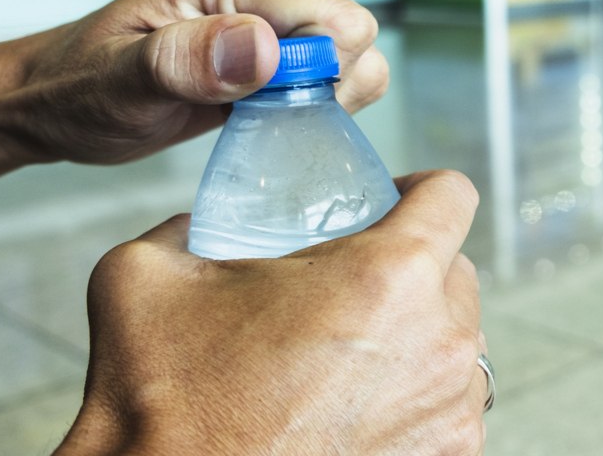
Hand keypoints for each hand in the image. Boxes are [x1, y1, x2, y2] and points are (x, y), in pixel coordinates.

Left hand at [0, 0, 387, 174]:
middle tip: (252, 110)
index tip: (260, 100)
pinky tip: (257, 116)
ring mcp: (272, 14)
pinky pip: (335, 78)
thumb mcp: (117, 82)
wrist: (58, 102)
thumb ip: (187, 61)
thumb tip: (265, 49)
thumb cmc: (74, 89)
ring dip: (317, 101)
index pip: (333, 15)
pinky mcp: (278, 46)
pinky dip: (310, 108)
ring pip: (355, 59)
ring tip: (252, 113)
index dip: (315, 70)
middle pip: (353, 35)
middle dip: (320, 87)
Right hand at [56, 170, 487, 455]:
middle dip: (410, 271)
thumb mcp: (143, 280)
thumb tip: (193, 224)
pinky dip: (417, 401)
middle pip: (456, 273)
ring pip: (459, 344)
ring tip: (349, 361)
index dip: (417, 190)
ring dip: (417, 340)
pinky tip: (357, 411)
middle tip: (347, 292)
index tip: (389, 205)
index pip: (451, 194)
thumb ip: (183, 229)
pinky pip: (451, 407)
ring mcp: (454, 410)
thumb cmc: (164, 407)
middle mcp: (441, 341)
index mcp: (390, 276)